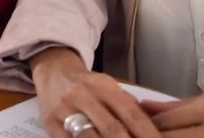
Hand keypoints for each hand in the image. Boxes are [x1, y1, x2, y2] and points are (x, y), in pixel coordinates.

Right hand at [30, 47, 160, 137]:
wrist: (53, 71)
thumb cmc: (87, 85)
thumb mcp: (109, 86)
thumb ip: (128, 105)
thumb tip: (152, 126)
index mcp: (104, 85)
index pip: (132, 114)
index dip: (148, 134)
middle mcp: (84, 94)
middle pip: (112, 129)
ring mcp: (65, 108)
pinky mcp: (50, 122)